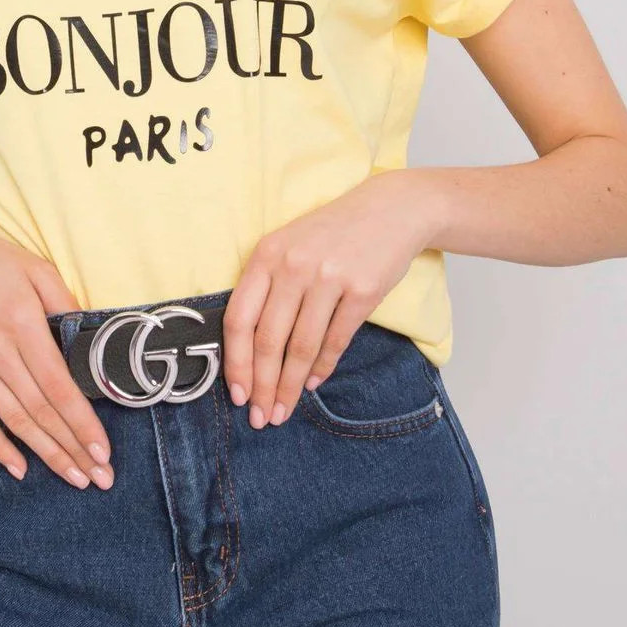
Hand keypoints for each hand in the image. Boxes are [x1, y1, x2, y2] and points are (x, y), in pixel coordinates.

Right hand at [0, 221, 114, 488]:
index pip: (59, 384)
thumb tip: (92, 339)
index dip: (82, 422)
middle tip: (99, 477)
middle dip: (72, 448)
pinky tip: (21, 467)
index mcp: (22, 320)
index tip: (103, 451)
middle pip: (40, 410)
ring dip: (45, 453)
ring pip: (13, 419)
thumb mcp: (36, 268)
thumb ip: (66, 302)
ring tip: (72, 476)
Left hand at [222, 170, 432, 427]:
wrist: (391, 210)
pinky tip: (314, 383)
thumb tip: (249, 351)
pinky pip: (336, 340)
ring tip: (284, 409)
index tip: (236, 393)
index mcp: (267, 254)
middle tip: (261, 416)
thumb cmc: (332, 233)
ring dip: (291, 386)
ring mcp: (329, 277)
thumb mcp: (289, 246)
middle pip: (269, 339)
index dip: (235, 361)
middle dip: (262, 385)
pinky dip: (323, 367)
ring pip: (302, 346)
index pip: (239, 317)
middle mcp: (294, 265)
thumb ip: (267, 287)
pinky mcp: (363, 291)